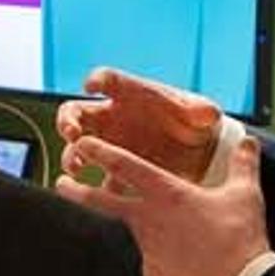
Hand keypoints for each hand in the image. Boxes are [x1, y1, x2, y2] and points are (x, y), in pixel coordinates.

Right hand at [54, 67, 222, 187]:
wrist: (200, 156)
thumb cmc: (197, 124)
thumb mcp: (204, 115)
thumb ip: (203, 112)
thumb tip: (207, 113)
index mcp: (130, 95)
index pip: (108, 80)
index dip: (97, 81)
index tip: (90, 86)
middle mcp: (112, 117)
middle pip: (76, 112)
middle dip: (67, 120)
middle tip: (71, 133)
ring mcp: (109, 143)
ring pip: (77, 147)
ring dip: (71, 156)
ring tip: (76, 168)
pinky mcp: (114, 170)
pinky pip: (94, 178)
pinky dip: (89, 187)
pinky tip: (92, 195)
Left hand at [56, 133, 270, 275]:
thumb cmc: (241, 240)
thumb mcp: (245, 195)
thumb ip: (243, 163)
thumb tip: (250, 141)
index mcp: (167, 193)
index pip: (121, 165)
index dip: (98, 151)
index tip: (83, 145)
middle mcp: (146, 218)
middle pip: (94, 200)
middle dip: (72, 190)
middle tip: (61, 182)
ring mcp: (141, 248)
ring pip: (101, 231)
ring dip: (85, 223)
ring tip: (73, 220)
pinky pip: (121, 261)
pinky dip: (112, 256)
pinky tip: (104, 257)